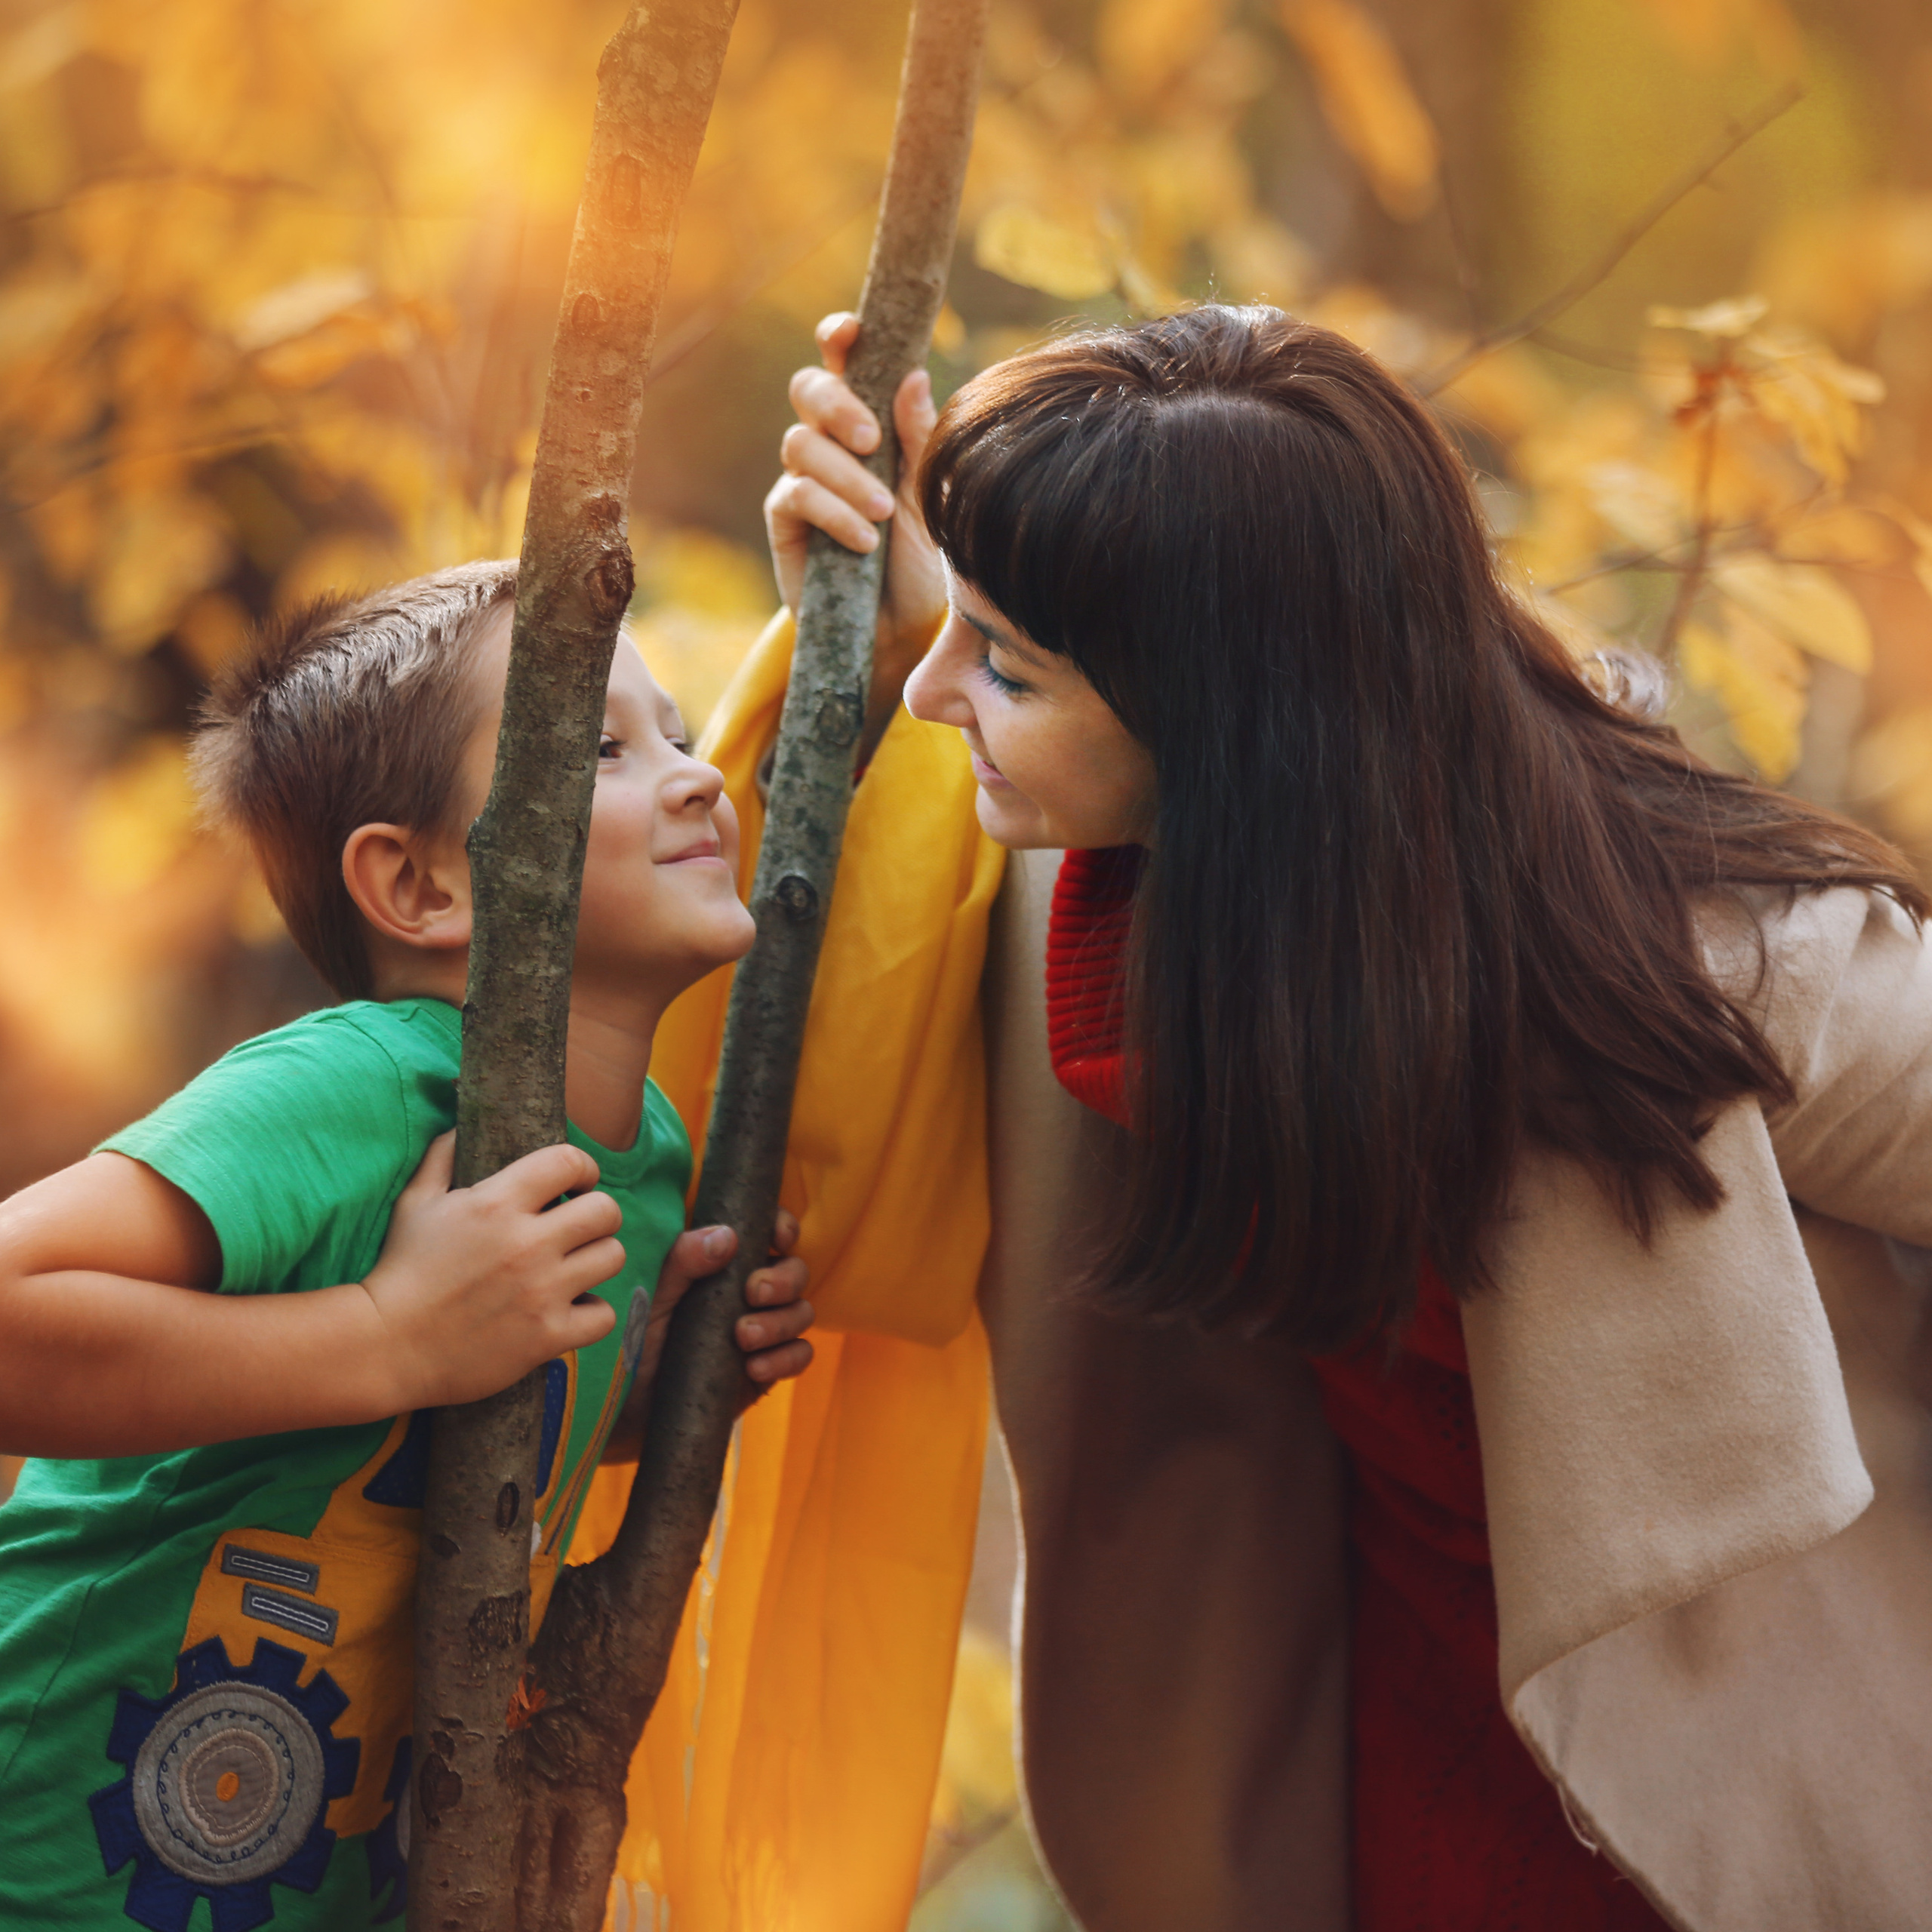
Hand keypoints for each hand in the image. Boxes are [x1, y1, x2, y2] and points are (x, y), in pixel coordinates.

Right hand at [359, 1132, 622, 1409]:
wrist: (387, 1347)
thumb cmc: (401, 1270)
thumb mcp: (414, 1202)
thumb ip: (442, 1155)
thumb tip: (462, 1122)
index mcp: (496, 1204)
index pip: (569, 1162)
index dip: (582, 1168)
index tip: (576, 1182)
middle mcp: (526, 1244)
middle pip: (606, 1210)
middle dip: (598, 1213)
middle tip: (579, 1226)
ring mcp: (541, 1292)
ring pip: (611, 1256)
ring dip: (597, 1258)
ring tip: (575, 1264)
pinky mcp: (547, 1336)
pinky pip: (603, 1315)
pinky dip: (592, 1312)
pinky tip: (571, 1308)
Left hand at [636, 1208, 814, 1392]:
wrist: (627, 1404)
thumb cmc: (633, 1337)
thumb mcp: (651, 1296)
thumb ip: (682, 1262)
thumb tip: (726, 1236)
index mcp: (725, 1262)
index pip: (768, 1232)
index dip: (783, 1227)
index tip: (778, 1238)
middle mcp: (750, 1291)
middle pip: (795, 1271)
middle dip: (783, 1280)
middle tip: (754, 1292)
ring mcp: (764, 1329)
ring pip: (802, 1312)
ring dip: (780, 1321)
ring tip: (744, 1336)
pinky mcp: (768, 1367)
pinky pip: (800, 1355)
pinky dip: (785, 1358)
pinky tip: (753, 1367)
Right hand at [764, 312, 946, 708]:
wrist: (904, 627)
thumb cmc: (922, 557)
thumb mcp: (934, 494)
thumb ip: (921, 437)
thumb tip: (914, 375)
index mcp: (871, 420)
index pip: (845, 362)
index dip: (839, 337)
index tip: (851, 331)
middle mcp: (831, 442)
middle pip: (807, 388)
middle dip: (837, 405)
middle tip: (871, 440)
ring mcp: (803, 478)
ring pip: (801, 443)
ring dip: (846, 476)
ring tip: (883, 515)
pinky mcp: (785, 520)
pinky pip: (795, 494)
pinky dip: (833, 513)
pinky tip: (864, 541)